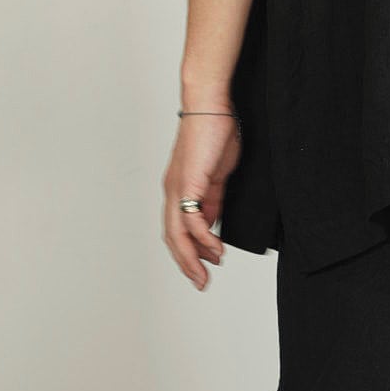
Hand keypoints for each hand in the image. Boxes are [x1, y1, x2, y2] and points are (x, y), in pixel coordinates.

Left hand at [162, 114, 241, 289]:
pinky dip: (204, 238)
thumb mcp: (217, 175)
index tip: (206, 266)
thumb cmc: (215, 134)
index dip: (189, 251)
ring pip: (178, 234)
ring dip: (192, 258)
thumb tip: (212, 221)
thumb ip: (213, 198)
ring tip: (206, 274)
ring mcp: (178, 189)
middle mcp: (172, 192)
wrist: (210, 108)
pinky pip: (193, 220)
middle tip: (201, 282)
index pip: (178, 229)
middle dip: (187, 264)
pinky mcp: (189, 184)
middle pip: (173, 238)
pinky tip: (215, 249)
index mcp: (178, 189)